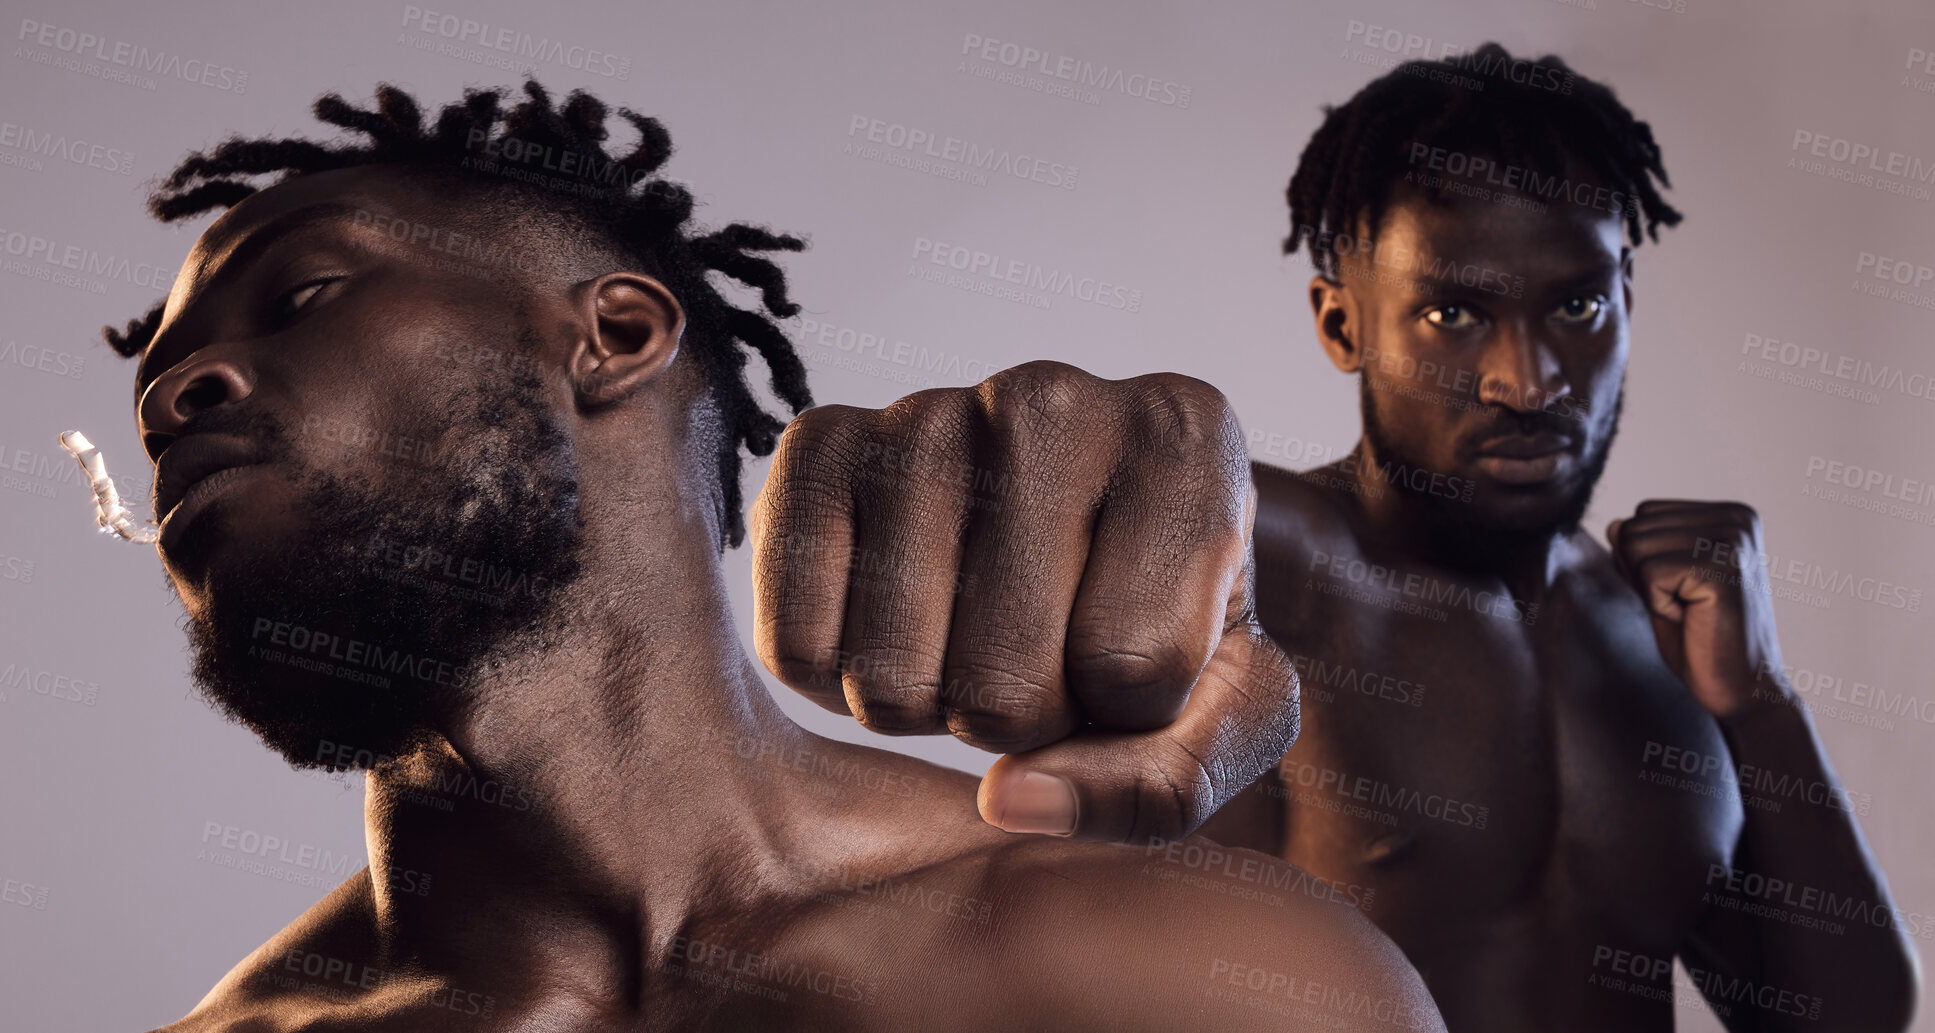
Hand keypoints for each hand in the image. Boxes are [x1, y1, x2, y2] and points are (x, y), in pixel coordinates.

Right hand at [748, 360, 1298, 843]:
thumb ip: (1161, 786)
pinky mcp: (816, 443)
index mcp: (1187, 437)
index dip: (1130, 713)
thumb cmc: (1160, 616)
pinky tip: (892, 621)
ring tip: (971, 635)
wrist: (1056, 522)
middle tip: (1041, 654)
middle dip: (1023, 720)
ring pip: (892, 679)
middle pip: (1005, 685)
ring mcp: (924, 410)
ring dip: (930, 704)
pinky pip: (793, 644)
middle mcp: (1053, 397)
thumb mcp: (1223, 711)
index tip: (1133, 650)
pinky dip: (835, 678)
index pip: (1138, 670)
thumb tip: (1007, 797)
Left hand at [1606, 500, 1789, 718]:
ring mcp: (1732, 540)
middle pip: (1634, 527)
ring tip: (1692, 611)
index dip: (1646, 561)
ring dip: (1651, 590)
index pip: (1644, 513)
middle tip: (1688, 606)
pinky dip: (1659, 605)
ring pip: (1635, 546)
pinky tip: (1694, 619)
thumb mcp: (1660, 586)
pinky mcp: (1722, 568)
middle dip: (1644, 575)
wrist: (1743, 688)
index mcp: (1728, 514)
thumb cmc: (1701, 639)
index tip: (1686, 590)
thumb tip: (1613, 523)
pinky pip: (1649, 574)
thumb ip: (1639, 553)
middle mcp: (1735, 518)